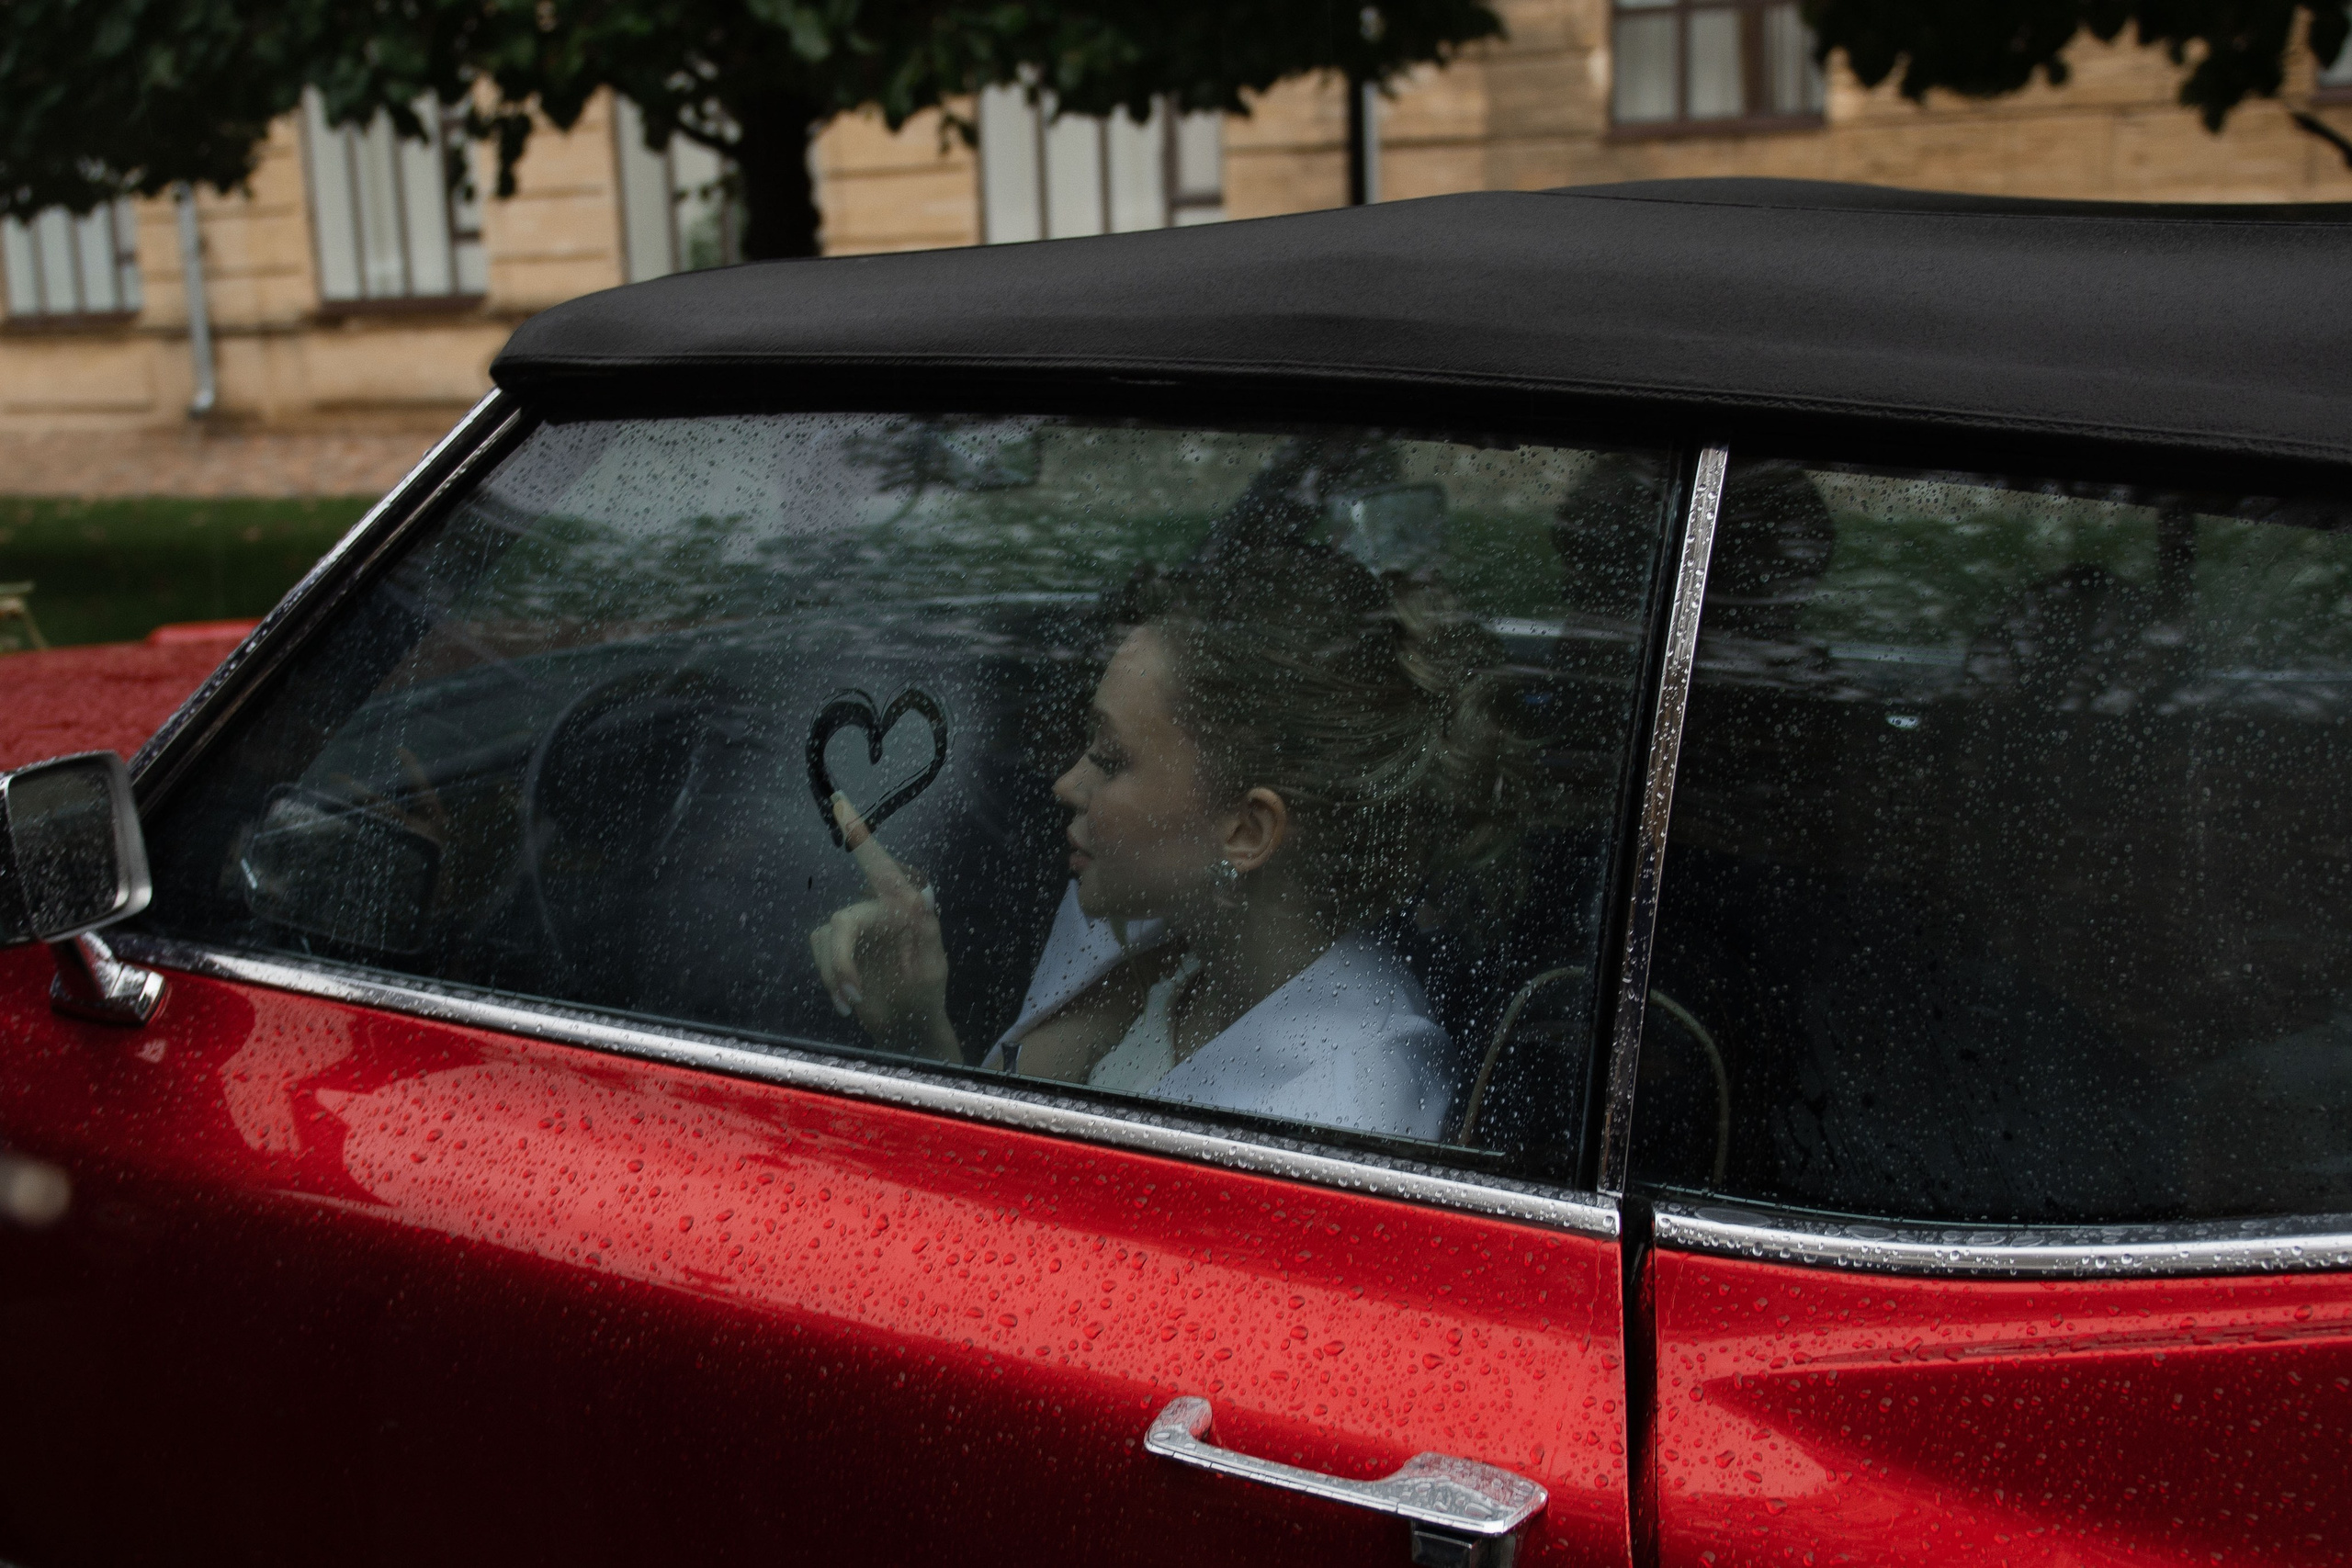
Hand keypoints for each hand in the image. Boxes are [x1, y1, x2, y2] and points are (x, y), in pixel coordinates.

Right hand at [808, 791, 958, 1059]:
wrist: (907, 1028)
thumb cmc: (926, 996)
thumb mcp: (932, 969)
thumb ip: (926, 931)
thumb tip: (921, 894)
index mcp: (902, 907)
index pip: (879, 864)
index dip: (858, 832)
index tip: (839, 800)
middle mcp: (876, 910)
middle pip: (842, 922)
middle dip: (840, 962)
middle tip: (851, 996)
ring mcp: (855, 929)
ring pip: (826, 940)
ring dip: (835, 975)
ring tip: (854, 1003)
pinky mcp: (837, 948)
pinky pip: (819, 952)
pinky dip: (828, 978)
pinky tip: (846, 1001)